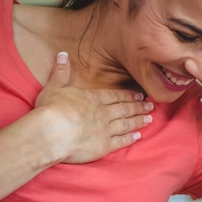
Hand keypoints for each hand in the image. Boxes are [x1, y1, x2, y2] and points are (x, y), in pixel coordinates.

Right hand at [34, 52, 152, 162]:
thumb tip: (63, 54)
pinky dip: (131, 139)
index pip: (115, 95)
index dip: (128, 95)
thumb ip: (61, 72)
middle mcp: (103, 113)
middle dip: (139, 107)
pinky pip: (121, 142)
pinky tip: (138, 137)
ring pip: (127, 124)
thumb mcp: (54, 86)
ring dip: (139, 121)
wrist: (51, 133)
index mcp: (93, 98)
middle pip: (125, 109)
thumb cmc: (50, 110)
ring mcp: (105, 130)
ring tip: (149, 119)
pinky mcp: (104, 146)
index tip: (139, 95)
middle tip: (151, 106)